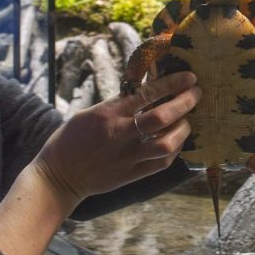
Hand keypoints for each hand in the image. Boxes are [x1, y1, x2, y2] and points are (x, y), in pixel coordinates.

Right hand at [33, 71, 200, 204]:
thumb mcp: (90, 113)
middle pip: (161, 117)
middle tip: (196, 94)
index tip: (189, 78)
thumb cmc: (71, 139)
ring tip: (187, 121)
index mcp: (108, 114)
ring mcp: (127, 157)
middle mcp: (120, 134)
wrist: (58, 176)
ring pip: (166, 143)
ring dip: (183, 130)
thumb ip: (118, 105)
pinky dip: (174, 151)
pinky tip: (176, 142)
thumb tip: (146, 92)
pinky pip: (161, 163)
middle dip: (184, 103)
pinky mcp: (130, 175)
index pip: (146, 93)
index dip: (172, 83)